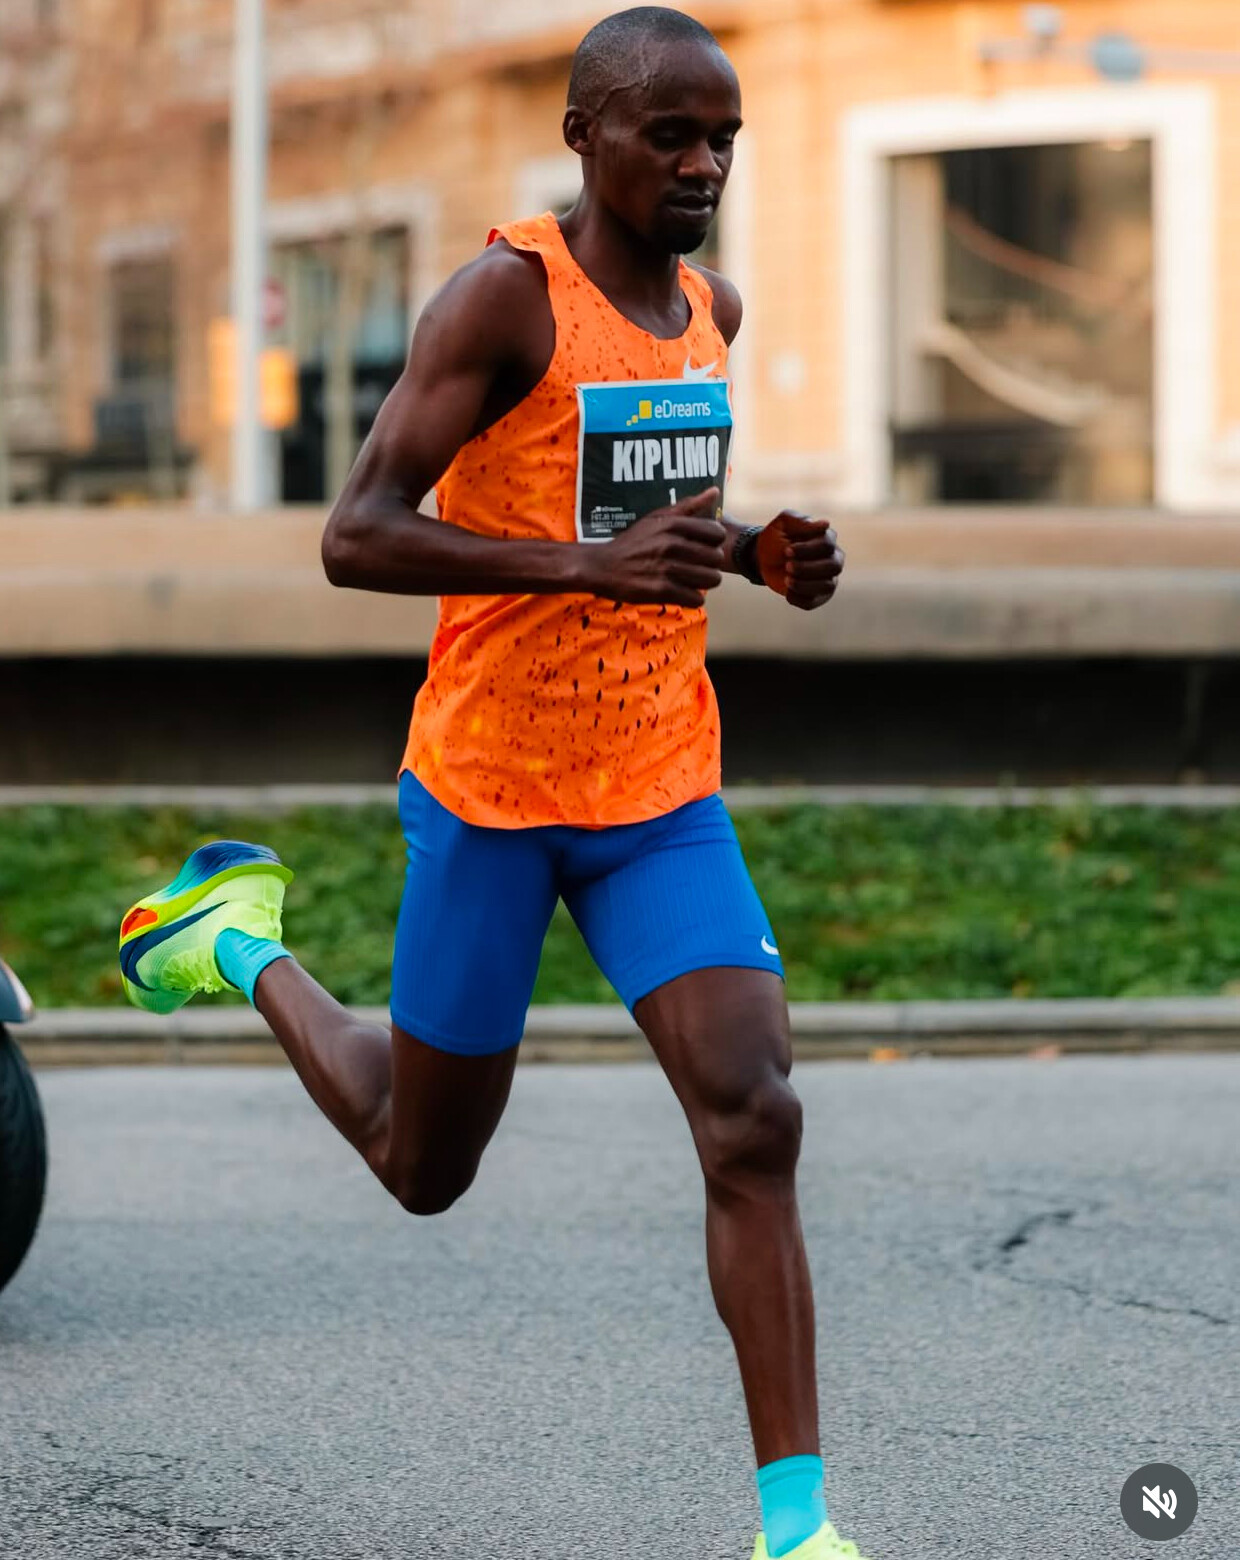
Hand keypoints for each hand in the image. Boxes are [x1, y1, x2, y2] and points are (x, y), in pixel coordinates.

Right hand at [578, 487, 725, 607]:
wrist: (602, 567)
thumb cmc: (633, 542)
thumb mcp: (656, 518)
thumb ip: (688, 506)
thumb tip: (715, 491)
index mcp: (674, 525)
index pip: (718, 533)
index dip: (714, 542)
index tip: (703, 546)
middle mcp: (672, 545)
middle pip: (717, 558)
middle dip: (710, 564)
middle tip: (697, 566)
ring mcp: (667, 569)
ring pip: (711, 579)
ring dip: (703, 582)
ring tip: (691, 579)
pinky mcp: (662, 591)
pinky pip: (697, 599)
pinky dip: (691, 598)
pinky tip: (681, 592)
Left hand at [755, 511, 843, 609]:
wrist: (763, 558)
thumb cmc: (776, 538)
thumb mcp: (783, 524)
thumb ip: (800, 521)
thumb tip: (826, 524)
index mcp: (827, 538)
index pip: (827, 545)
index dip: (807, 549)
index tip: (787, 550)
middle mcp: (833, 559)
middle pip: (833, 566)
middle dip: (808, 568)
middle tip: (787, 566)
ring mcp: (827, 579)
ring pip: (827, 586)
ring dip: (805, 585)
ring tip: (787, 580)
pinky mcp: (817, 596)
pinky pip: (813, 602)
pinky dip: (799, 598)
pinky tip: (787, 591)